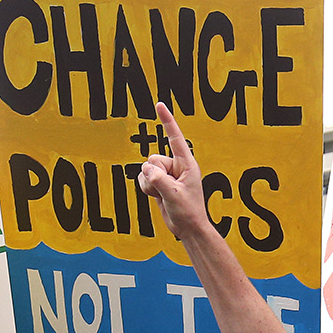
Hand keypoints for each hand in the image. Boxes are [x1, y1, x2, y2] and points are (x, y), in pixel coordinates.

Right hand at [136, 104, 210, 241]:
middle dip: (155, 175)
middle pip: (153, 159)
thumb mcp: (174, 195)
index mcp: (186, 163)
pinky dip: (146, 188)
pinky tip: (157, 197)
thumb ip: (159, 180)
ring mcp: (167, 174)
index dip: (166, 121)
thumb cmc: (188, 211)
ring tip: (164, 195)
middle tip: (168, 189)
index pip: (174, 137)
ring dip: (150, 184)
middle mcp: (176, 166)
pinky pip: (143, 179)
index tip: (159, 104)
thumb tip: (146, 169)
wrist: (187, 228)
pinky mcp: (159, 183)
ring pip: (146, 169)